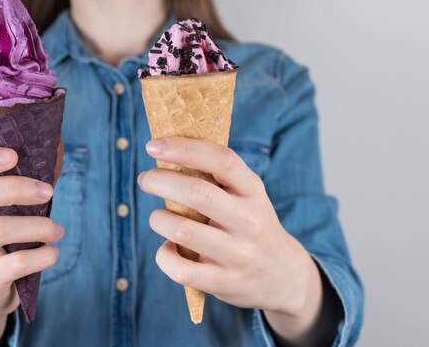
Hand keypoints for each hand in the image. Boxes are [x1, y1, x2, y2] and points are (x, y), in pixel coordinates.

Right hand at [0, 143, 63, 346]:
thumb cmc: (5, 233)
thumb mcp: (13, 203)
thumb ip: (32, 173)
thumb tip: (55, 139)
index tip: (13, 155)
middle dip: (13, 188)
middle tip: (48, 191)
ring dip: (35, 226)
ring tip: (58, 230)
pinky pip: (12, 264)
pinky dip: (39, 257)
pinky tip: (53, 252)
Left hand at [138, 137, 322, 337]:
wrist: (283, 275)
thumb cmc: (249, 223)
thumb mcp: (246, 194)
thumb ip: (216, 174)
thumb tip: (164, 148)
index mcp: (252, 190)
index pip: (221, 160)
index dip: (184, 149)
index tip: (154, 146)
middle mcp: (249, 221)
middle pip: (196, 193)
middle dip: (159, 182)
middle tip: (145, 179)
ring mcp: (238, 254)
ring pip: (182, 230)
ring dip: (159, 219)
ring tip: (158, 218)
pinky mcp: (224, 282)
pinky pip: (181, 269)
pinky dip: (164, 256)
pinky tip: (168, 248)